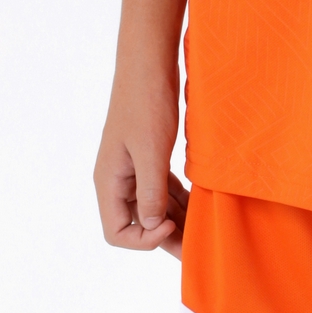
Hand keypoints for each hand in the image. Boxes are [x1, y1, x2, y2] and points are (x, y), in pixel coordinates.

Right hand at [93, 72, 187, 258]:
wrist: (149, 63)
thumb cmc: (146, 102)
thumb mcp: (151, 150)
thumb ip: (149, 192)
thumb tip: (150, 227)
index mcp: (108, 181)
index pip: (117, 232)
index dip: (144, 239)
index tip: (171, 223)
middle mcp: (117, 180)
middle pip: (137, 224)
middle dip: (165, 238)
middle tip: (197, 250)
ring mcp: (132, 169)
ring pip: (151, 208)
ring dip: (175, 221)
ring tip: (203, 232)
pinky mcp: (148, 158)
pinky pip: (161, 189)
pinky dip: (179, 201)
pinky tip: (200, 205)